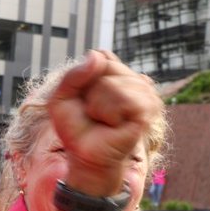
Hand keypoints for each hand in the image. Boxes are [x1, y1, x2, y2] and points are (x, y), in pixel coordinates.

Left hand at [46, 50, 162, 195]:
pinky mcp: (148, 110)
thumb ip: (73, 75)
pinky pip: (125, 98)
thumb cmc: (75, 128)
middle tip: (92, 111)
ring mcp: (144, 94)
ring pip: (113, 83)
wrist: (86, 156)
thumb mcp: (61, 98)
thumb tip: (99, 54)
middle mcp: (133, 81)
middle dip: (90, 91)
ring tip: (102, 118)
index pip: (102, 57)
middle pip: (107, 66)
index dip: (85, 78)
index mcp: (116, 74)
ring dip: (98, 104)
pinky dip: (110, 112)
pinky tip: (113, 123)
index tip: (83, 98)